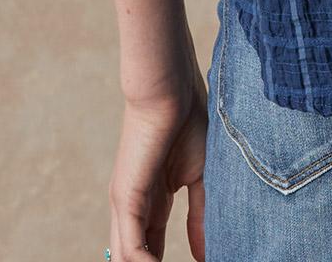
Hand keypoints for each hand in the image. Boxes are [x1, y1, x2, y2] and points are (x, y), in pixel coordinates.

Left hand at [106, 68, 207, 260]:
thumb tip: (206, 255)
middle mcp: (132, 210)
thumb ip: (201, 216)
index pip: (151, 253)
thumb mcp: (201, 178)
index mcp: (150, 203)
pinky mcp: (125, 200)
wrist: (171, 87)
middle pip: (137, 260)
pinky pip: (129, 250)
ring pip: (128, 259)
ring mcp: (126, 206)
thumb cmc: (188, 120)